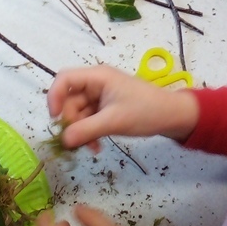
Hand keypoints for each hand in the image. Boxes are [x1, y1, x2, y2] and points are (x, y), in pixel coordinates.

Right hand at [47, 64, 198, 150]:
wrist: (172, 116)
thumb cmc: (145, 111)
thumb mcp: (114, 121)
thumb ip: (86, 130)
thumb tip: (63, 141)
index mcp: (97, 77)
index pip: (64, 79)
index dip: (54, 96)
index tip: (54, 119)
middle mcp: (96, 83)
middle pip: (70, 100)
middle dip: (72, 122)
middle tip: (78, 141)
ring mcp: (101, 96)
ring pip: (79, 113)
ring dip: (82, 131)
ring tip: (93, 148)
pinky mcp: (106, 107)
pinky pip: (89, 119)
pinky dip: (90, 132)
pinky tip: (97, 146)